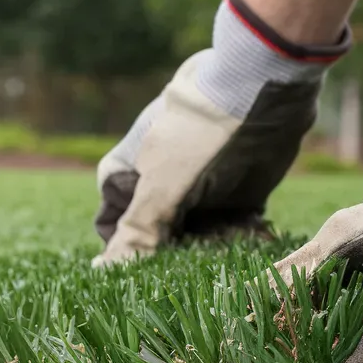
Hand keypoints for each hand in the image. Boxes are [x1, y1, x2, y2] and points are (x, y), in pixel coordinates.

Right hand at [93, 0, 348, 266]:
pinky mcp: (238, 192)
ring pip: (200, 236)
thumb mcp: (161, 187)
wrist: (260, 90)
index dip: (128, 249)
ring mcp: (201, 188)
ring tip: (228, 254)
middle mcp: (164, 184)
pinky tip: (252, 242)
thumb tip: (103, 272)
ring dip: (213, 250)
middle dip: (177, 256)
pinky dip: (241, 238)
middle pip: (163, 236)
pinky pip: (234, 227)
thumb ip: (138, 231)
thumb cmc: (198, 135)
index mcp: (130, 176)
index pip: (116, 226)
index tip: (145, 270)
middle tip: (195, 271)